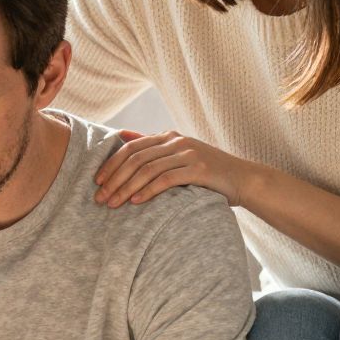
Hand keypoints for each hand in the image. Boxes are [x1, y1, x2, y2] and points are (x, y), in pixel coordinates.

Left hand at [94, 128, 247, 208]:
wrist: (243, 179)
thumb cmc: (207, 173)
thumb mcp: (179, 155)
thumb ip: (152, 147)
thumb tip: (122, 135)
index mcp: (168, 137)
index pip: (131, 147)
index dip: (111, 164)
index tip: (97, 182)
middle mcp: (176, 141)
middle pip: (135, 158)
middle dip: (114, 179)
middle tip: (100, 198)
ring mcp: (188, 154)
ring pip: (147, 169)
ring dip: (127, 188)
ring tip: (113, 204)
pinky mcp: (198, 169)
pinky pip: (166, 179)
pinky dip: (148, 191)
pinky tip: (136, 202)